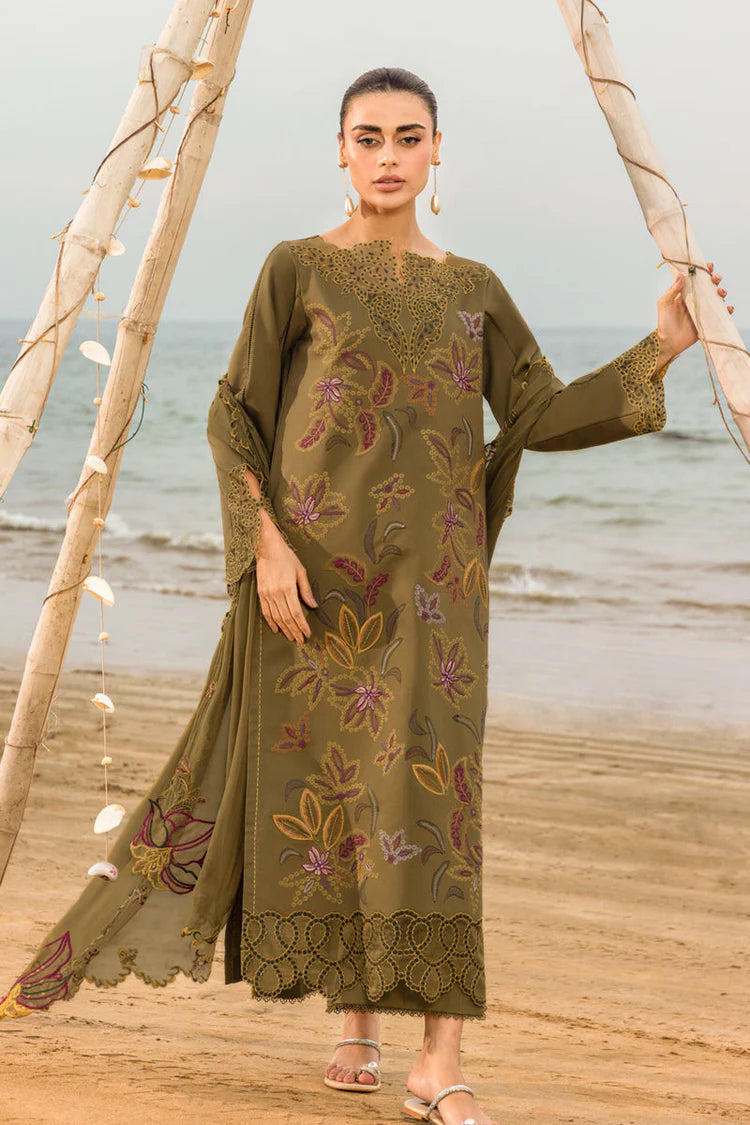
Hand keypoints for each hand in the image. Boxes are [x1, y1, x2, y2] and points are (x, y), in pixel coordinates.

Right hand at [255, 513, 316, 642]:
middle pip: (286, 618)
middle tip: (300, 640)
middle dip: (294, 630)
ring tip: (291, 637)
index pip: (296, 612)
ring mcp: (267, 594)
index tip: (308, 633)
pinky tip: (276, 629)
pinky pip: (266, 611)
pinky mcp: (260, 593)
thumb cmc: (286, 557)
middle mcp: (276, 593)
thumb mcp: (300, 571)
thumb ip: (306, 590)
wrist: (267, 548)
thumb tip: (313, 605)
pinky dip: (271, 622)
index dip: (302, 625)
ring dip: (284, 629)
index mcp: (288, 588)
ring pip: (276, 617)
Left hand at [657, 263, 732, 364]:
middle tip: (715, 279)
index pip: (697, 278)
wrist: (669, 342)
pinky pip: (721, 313)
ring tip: (720, 293)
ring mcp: (703, 309)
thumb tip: (682, 275)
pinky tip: (727, 308)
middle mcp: (696, 299)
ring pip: (717, 297)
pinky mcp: (708, 320)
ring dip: (722, 292)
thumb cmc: (664, 322)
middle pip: (710, 285)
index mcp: (686, 293)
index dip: (704, 271)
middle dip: (715, 279)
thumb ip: (673, 290)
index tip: (708, 266)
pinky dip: (727, 310)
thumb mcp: (665, 304)